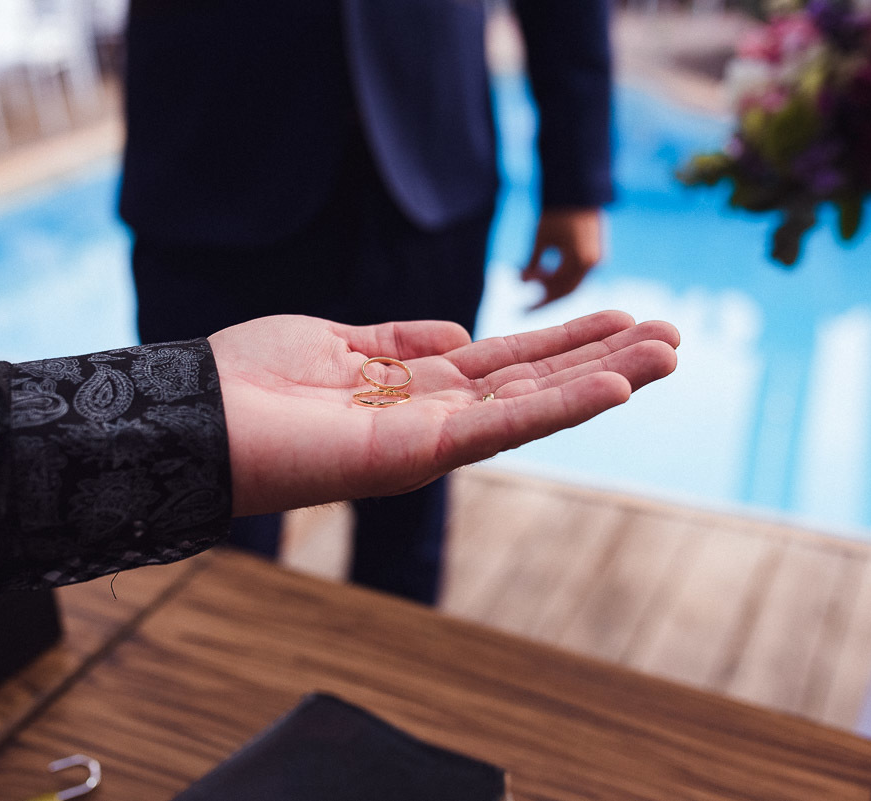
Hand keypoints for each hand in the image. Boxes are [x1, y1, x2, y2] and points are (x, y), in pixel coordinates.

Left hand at [208, 310, 678, 516]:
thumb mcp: (334, 342)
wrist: (196, 416)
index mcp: (413, 390)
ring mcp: (430, 440)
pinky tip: (613, 383)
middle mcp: (431, 419)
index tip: (623, 319)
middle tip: (674, 338)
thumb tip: (460, 334)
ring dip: (603, 379)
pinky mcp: (419, 454)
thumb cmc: (250, 380)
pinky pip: (502, 424)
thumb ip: (398, 340)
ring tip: (668, 354)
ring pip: (533, 404)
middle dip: (602, 360)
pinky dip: (560, 404)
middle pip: (533, 384)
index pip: (506, 363)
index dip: (564, 342)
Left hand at [521, 207, 604, 309]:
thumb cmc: (555, 211)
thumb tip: (522, 284)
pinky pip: (576, 271)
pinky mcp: (595, 251)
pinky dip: (559, 275)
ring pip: (571, 281)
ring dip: (550, 285)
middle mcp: (593, 262)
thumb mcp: (540, 239)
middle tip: (524, 307)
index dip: (539, 301)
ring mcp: (597, 257)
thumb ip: (533, 264)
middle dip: (544, 297)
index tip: (520, 309)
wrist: (576, 187)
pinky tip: (543, 274)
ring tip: (530, 281)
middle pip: (566, 290)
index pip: (558, 290)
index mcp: (581, 261)